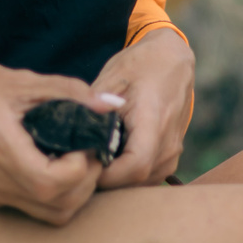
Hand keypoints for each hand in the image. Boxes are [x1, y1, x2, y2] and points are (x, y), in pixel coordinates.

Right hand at [0, 56, 107, 224]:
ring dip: (72, 193)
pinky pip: (31, 207)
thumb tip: (109, 103)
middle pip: (58, 207)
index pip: (53, 184)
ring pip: (48, 215)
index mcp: (1, 149)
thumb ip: (68, 92)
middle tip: (88, 152)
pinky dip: (53, 194)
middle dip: (85, 183)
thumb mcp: (20, 80)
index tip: (84, 142)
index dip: (81, 168)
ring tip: (74, 158)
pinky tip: (54, 162)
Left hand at [90, 28, 193, 188]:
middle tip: (80, 165)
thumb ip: (93, 108)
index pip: (135, 166)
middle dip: (106, 179)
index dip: (107, 174)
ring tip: (94, 160)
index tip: (83, 164)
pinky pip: (148, 177)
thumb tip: (69, 134)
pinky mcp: (171, 155)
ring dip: (117, 179)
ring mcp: (173, 152)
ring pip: (142, 183)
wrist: (171, 59)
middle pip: (136, 180)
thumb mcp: (111, 79)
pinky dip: (128, 175)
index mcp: (154, 121)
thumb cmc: (140, 65)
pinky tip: (111, 158)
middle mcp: (168, 142)